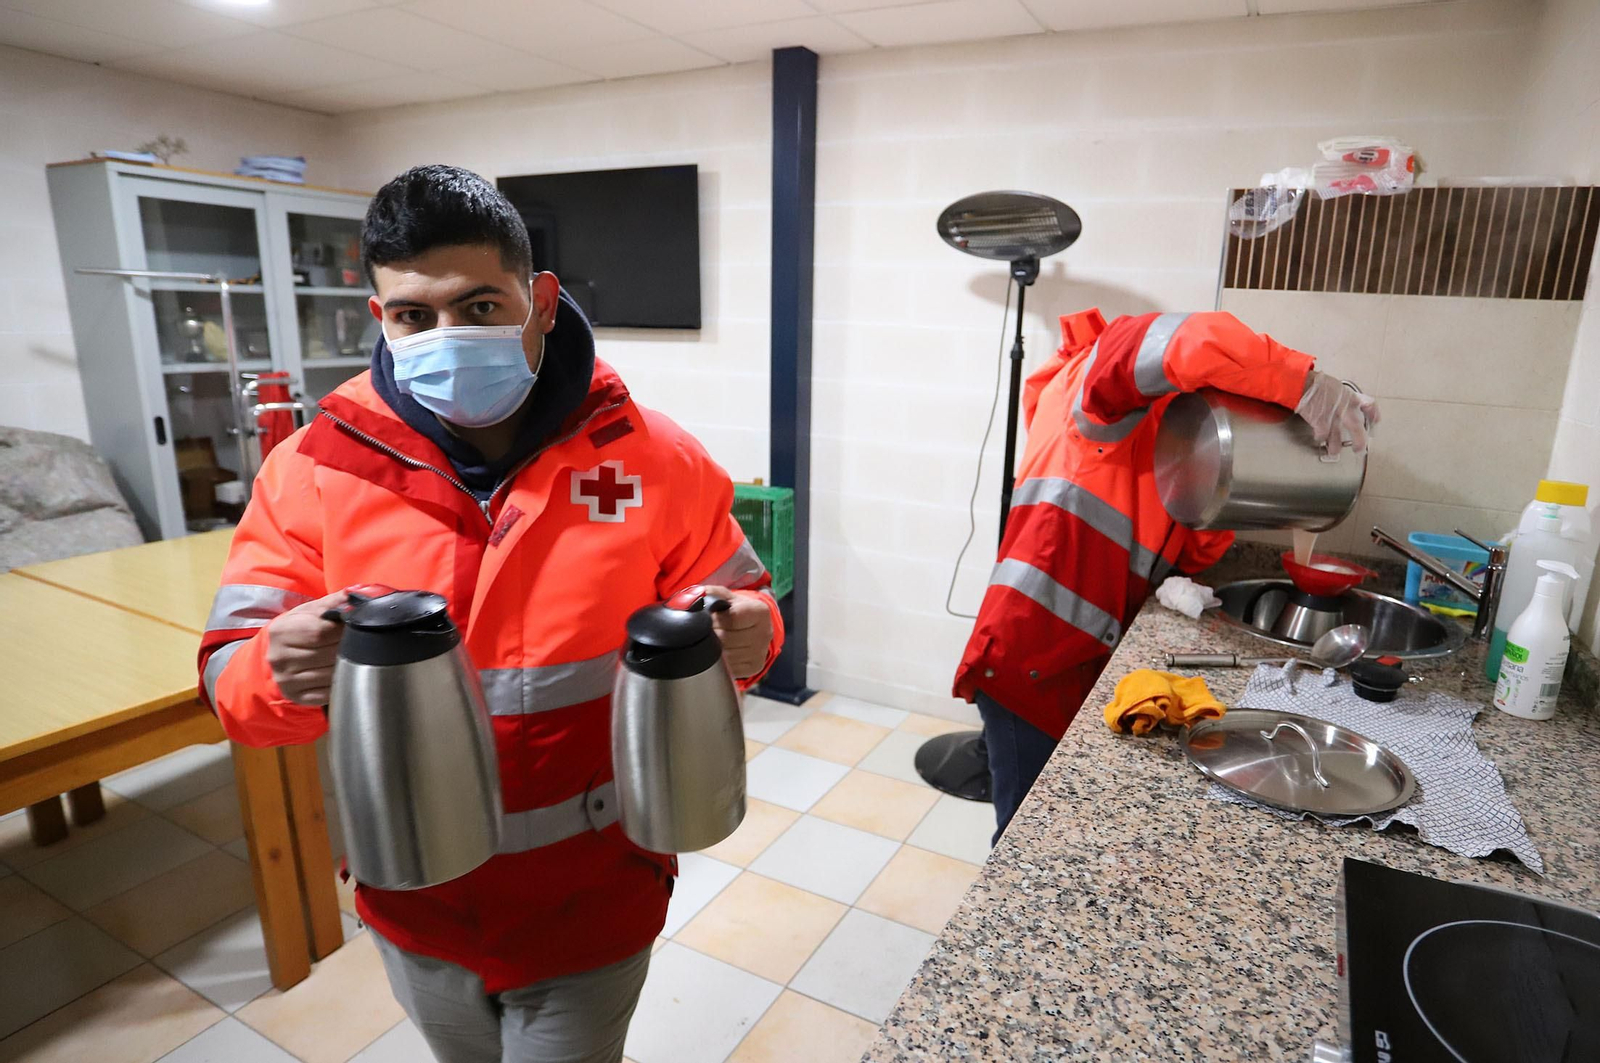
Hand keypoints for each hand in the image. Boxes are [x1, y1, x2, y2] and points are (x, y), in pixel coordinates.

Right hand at [264, 590, 349, 705]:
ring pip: (331, 674)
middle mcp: (279, 657)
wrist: (278, 654)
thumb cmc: (300, 629)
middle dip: (349, 647)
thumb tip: (358, 594)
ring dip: (348, 664)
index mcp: (281, 631)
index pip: (321, 631)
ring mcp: (287, 680)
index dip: (343, 629)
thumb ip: (334, 602)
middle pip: (328, 653)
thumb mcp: (311, 611)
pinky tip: (342, 671)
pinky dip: (341, 681)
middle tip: (359, 641)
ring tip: (352, 655)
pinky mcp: (297, 696)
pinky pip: (329, 691)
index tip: (355, 626)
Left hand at [699, 586, 772, 678]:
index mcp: (760, 612)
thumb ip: (710, 593)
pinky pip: (728, 667)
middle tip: (710, 629)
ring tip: (715, 640)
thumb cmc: (737, 611)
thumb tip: (692, 597)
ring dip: (713, 649)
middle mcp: (764, 634)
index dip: (715, 618)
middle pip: (725, 638)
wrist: (754, 628)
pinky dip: (719, 661)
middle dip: (711, 634)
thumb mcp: (727, 597)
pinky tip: (721, 652)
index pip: (731, 618)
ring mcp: (759, 653)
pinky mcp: (754, 668)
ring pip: (724, 655)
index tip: (711, 617)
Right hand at [1294, 371, 1380, 454]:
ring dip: (1335, 447)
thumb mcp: (1336, 386)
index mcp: (1351, 397)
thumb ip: (1342, 397)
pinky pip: (1322, 436)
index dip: (1374, 415)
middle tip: (1359, 449)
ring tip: (1334, 451)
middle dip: (1359, 442)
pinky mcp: (1321, 424)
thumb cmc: (1317, 383)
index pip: (1370, 406)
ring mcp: (1333, 419)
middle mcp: (1345, 410)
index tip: (1375, 421)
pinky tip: (1319, 438)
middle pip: (1357, 430)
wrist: (1304, 384)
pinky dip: (1320, 438)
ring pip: (1337, 439)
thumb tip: (1343, 404)